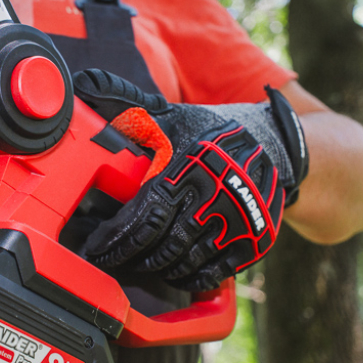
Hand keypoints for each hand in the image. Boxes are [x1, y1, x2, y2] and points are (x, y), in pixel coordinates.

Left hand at [73, 70, 307, 290]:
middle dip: (129, 258)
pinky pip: (212, 273)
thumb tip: (85, 84)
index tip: (96, 247)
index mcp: (189, 166)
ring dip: (156, 268)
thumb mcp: (173, 115)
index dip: (116, 238)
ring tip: (139, 264)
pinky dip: (187, 278)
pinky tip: (173, 273)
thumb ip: (127, 105)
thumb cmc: (214, 132)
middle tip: (109, 263)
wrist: (277, 146)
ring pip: (184, 262)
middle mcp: (214, 196)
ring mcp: (236, 222)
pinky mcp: (252, 241)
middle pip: (161, 245)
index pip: (144, 215)